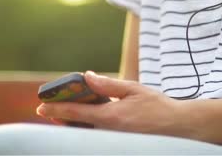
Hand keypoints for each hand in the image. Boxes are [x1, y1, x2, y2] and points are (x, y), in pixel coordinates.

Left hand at [36, 71, 193, 137]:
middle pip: (76, 128)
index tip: (40, 107)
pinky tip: (85, 121)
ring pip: (85, 134)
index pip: (75, 114)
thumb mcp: (133, 89)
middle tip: (47, 110)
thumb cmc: (159, 107)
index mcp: (111, 117)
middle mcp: (109, 133)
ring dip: (72, 124)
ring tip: (62, 115)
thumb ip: (108, 85)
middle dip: (60, 118)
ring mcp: (114, 141)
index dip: (56, 110)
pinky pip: (97, 137)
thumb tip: (87, 76)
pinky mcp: (120, 144)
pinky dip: (86, 129)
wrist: (180, 129)